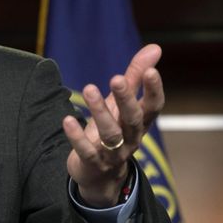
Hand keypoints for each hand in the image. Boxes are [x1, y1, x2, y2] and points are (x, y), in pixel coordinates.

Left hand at [63, 44, 164, 207]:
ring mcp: (113, 153)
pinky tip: (67, 119)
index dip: (154, 90)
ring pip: (110, 134)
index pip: (154, 107)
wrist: (101, 176)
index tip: (151, 70)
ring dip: (99, 111)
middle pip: (133, 119)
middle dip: (126, 99)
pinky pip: (87, 151)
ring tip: (89, 89)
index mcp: (141, 123)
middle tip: (116, 78)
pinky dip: (77, 136)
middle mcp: (131, 139)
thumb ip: (135, 77)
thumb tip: (155, 47)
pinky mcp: (93, 163)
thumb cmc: (115, 130)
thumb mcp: (123, 104)